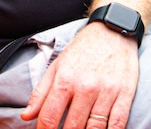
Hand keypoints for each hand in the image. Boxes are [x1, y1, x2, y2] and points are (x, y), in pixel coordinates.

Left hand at [20, 22, 138, 128]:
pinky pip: (118, 124)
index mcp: (65, 80)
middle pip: (72, 127)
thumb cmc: (82, 50)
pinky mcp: (125, 94)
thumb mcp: (57, 66)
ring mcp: (106, 92)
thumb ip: (40, 93)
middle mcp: (85, 87)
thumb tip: (26, 116)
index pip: (49, 117)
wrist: (112, 32)